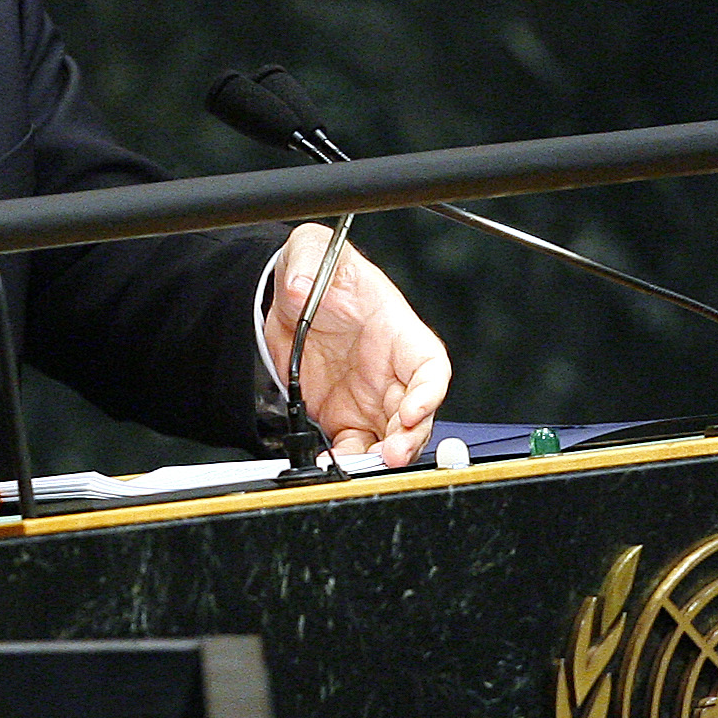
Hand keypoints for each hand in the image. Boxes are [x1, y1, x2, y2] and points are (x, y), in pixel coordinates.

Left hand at [264, 223, 451, 467]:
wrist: (288, 300)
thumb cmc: (319, 273)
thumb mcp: (313, 250)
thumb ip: (307, 261)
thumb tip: (298, 283)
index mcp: (397, 333)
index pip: (429, 366)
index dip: (428, 391)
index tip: (413, 409)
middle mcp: (390, 371)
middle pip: (418, 413)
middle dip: (410, 438)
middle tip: (391, 454)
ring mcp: (370, 398)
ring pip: (391, 438)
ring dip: (381, 457)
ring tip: (358, 467)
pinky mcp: (344, 417)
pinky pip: (354, 447)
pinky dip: (346, 461)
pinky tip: (329, 464)